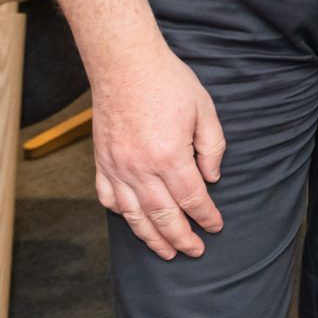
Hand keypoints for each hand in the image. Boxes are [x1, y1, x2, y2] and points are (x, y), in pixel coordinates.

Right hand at [89, 43, 225, 259]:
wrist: (125, 65)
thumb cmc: (169, 83)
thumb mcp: (204, 110)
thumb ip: (212, 147)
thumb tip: (212, 177)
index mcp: (170, 156)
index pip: (192, 199)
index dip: (206, 216)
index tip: (216, 227)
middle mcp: (140, 168)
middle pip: (163, 216)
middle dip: (181, 238)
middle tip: (195, 252)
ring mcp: (117, 167)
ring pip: (134, 215)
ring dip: (151, 238)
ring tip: (166, 253)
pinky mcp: (101, 161)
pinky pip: (109, 197)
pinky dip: (121, 214)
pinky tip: (133, 222)